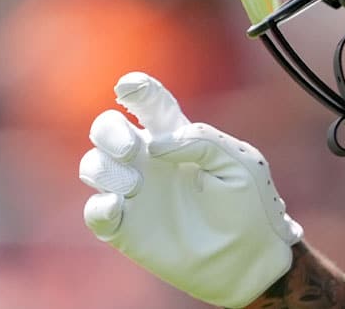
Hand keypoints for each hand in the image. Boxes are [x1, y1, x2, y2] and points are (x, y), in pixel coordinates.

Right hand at [79, 72, 302, 306]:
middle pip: (107, 129)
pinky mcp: (127, 229)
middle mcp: (151, 161)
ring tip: (137, 186)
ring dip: (106, 169)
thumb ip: (202, 141)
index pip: (151, 104)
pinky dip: (98, 206)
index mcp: (178, 138)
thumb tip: (156, 143)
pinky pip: (94, 211)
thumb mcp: (238, 163)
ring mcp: (136, 194)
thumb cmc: (250, 205)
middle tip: (132, 148)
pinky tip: (118, 206)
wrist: (250, 257)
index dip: (137, 90)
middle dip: (109, 131)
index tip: (130, 86)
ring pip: (94, 165)